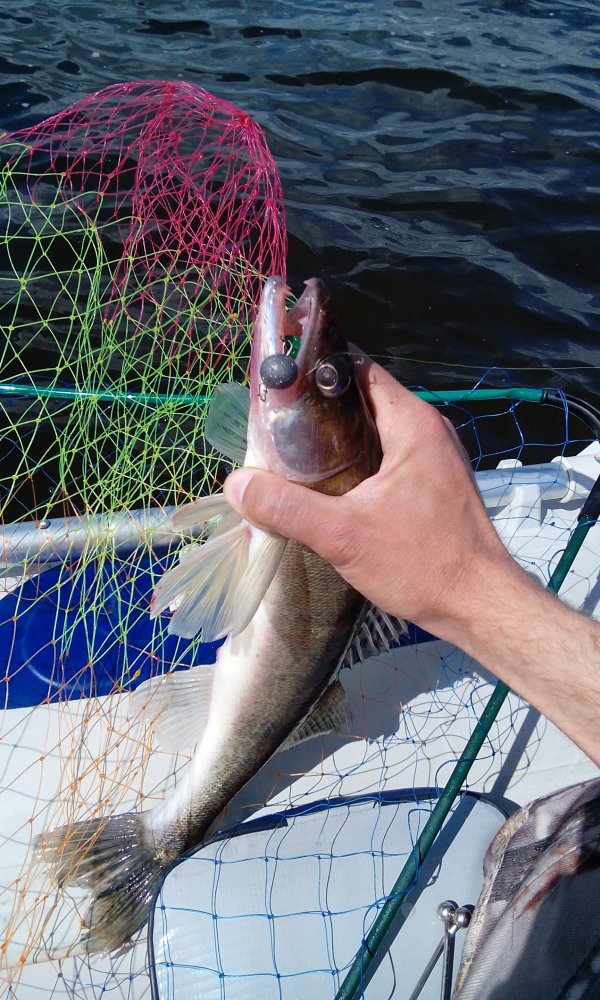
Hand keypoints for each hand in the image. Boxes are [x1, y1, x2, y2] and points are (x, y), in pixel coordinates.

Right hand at [224, 354, 515, 639]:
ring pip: (374, 431)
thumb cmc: (422, 563)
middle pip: (362, 400)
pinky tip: (328, 488)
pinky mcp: (433, 485)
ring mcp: (434, 458)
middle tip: (274, 426)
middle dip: (318, 410)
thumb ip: (287, 507)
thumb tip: (236, 484)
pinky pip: (386, 457)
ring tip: (291, 457)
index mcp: (412, 423)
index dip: (315, 370)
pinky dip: (355, 463)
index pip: (357, 369)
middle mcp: (427, 430)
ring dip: (336, 440)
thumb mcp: (343, 535)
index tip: (277, 383)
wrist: (480, 606)